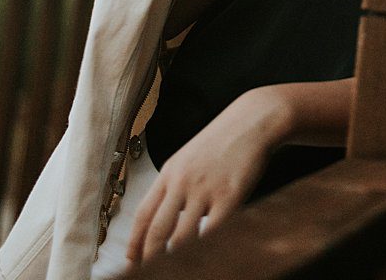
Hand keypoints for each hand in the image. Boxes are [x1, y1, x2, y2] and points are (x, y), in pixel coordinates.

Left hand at [125, 90, 281, 263]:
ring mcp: (206, 189)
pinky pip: (213, 230)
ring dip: (178, 256)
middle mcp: (183, 182)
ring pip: (183, 236)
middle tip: (149, 272)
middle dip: (151, 257)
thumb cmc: (223, 140)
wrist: (254, 120)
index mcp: (170, 173)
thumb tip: (165, 220)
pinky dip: (206, 245)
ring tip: (179, 267)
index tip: (132, 261)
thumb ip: (174, 186)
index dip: (135, 243)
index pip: (143, 215)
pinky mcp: (230, 196)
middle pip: (158, 231)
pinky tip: (205, 251)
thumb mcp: (188, 158)